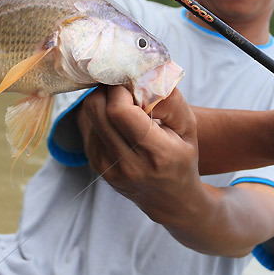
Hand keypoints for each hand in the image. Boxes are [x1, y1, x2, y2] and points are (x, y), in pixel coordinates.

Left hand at [78, 85, 273, 255]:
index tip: (131, 84)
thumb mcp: (188, 127)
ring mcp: (106, 168)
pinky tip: (116, 119)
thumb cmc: (181, 156)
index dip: (120, 89)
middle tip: (123, 87)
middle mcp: (127, 165)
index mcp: (156, 155)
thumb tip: (144, 75)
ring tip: (122, 104)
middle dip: (108, 89)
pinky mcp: (94, 165)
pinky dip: (97, 114)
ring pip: (87, 115)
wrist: (170, 199)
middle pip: (96, 109)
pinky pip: (85, 126)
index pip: (119, 112)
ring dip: (102, 101)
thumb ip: (169, 99)